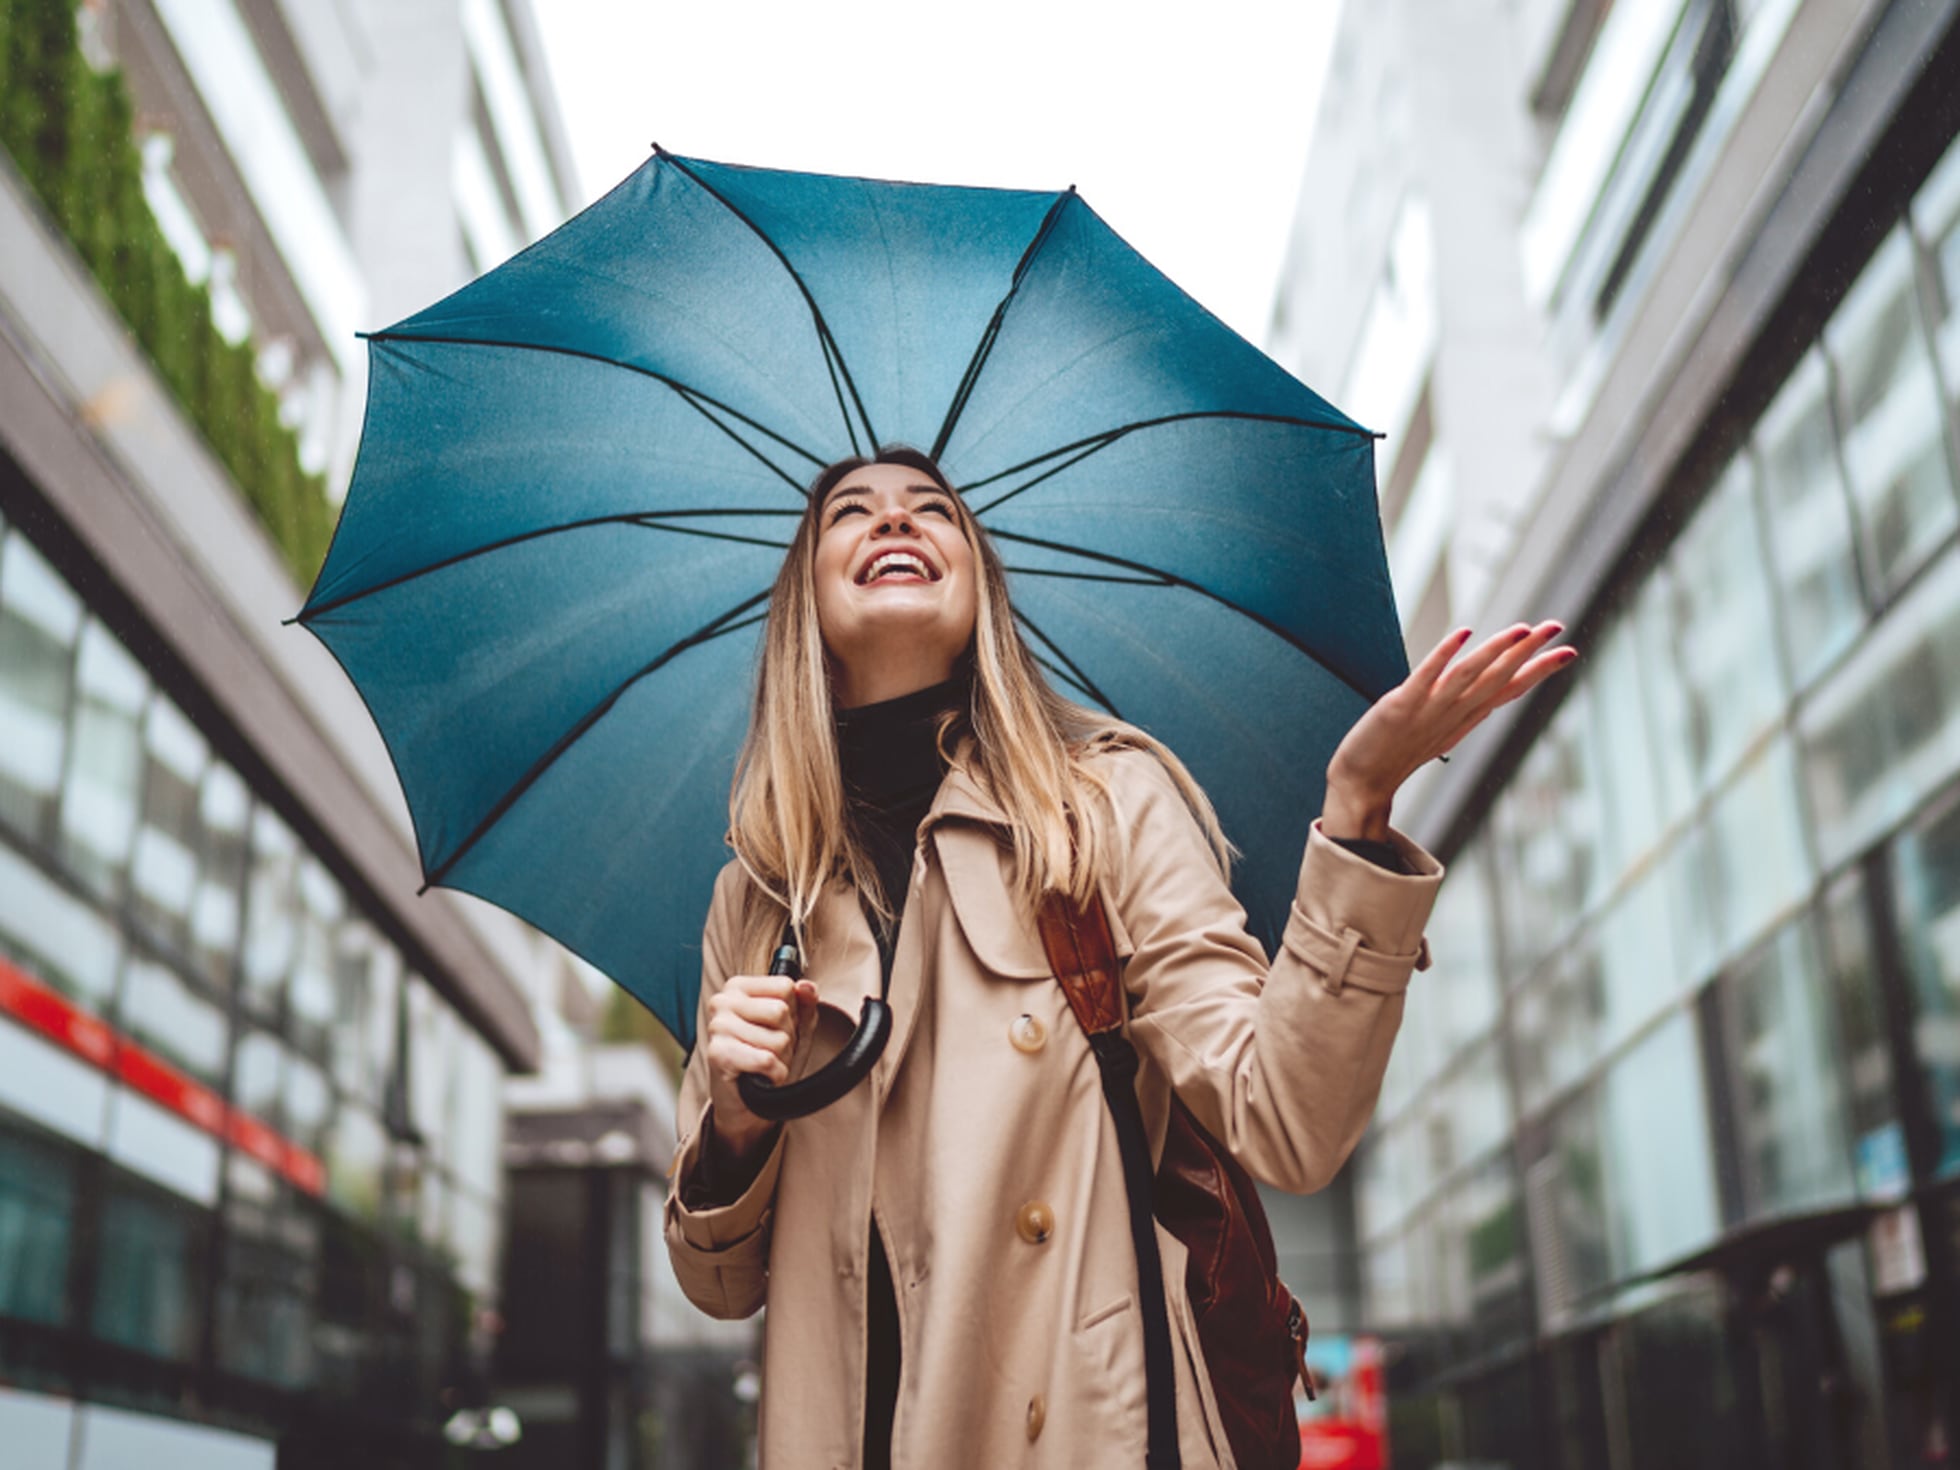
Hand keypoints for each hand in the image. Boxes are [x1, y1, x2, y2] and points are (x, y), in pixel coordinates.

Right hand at [704, 971, 818, 1158]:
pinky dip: (774, 1074)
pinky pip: (766, 1060)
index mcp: (738, 987)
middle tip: (771, 1050)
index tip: (776, 1028)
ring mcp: (717, 1027)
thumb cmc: (766, 1059)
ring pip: (777, 1039)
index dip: (793, 1012)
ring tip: (764, 1064)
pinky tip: (761, 1076)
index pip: (785, 986)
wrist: (745, 1102)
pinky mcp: (717, 1054)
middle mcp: (722, 1001)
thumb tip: (807, 987)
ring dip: (780, 1059)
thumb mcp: (793, 1028)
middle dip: (787, 1038)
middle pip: (781, 1012)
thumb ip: (804, 1004)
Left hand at [1321, 622, 1577, 841]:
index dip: (1539, 670)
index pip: (1510, 688)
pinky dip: (1444, 655)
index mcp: (1466, 717)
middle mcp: (1454, 713)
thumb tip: (1488, 692)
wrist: (1362, 782)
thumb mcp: (1442, 730)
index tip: (1570, 651)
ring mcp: (1429, 710)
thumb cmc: (1398, 752)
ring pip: (1470, 675)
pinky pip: (1425, 677)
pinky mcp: (1400, 707)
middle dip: (1529, 652)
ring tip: (1523, 629)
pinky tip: (1463, 633)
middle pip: (1498, 678)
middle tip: (1557, 626)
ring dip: (1497, 652)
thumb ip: (1465, 707)